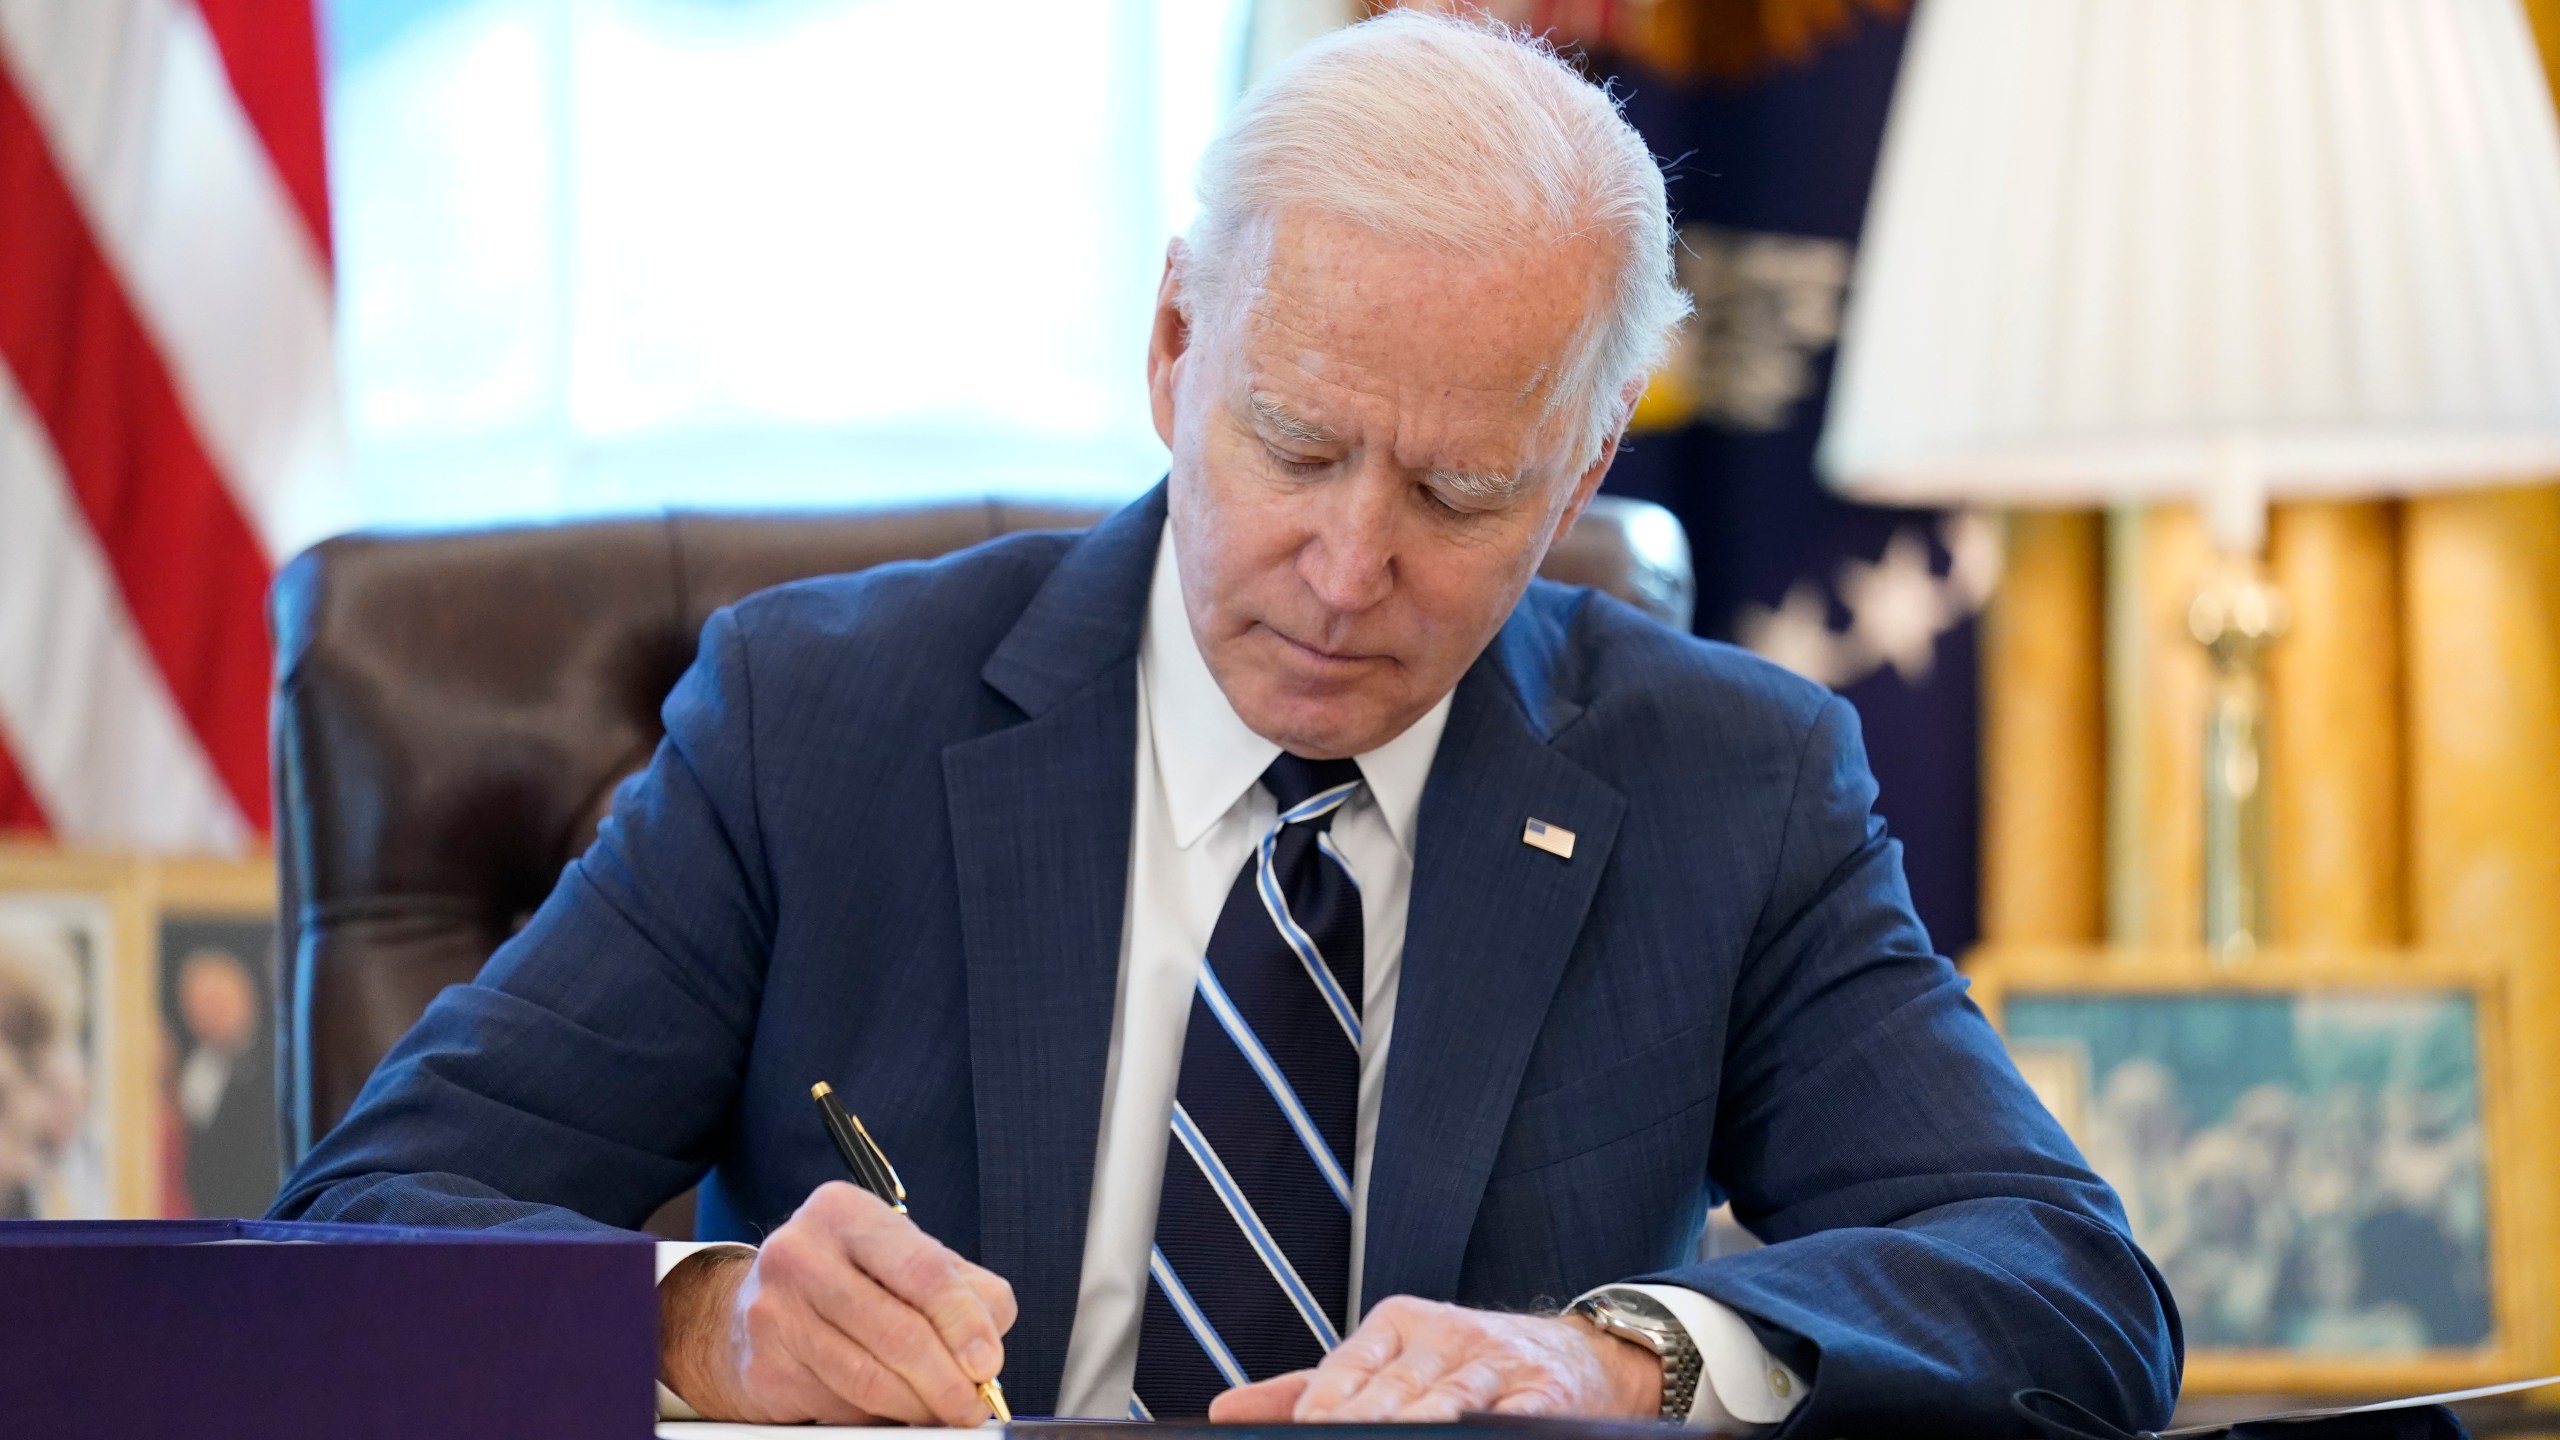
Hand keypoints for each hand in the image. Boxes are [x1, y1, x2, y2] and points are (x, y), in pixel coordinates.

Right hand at [658, 1181, 1017, 1424]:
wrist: (758, 1308)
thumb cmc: (851, 1279)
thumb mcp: (907, 1260)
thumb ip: (963, 1289)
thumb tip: (988, 1345)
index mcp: (845, 1213)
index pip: (924, 1271)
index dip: (965, 1323)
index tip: (988, 1363)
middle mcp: (801, 1254)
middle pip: (899, 1333)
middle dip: (948, 1381)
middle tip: (972, 1406)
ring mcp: (774, 1311)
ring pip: (870, 1379)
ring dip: (918, 1407)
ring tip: (941, 1411)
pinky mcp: (763, 1366)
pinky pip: (838, 1405)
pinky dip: (875, 1416)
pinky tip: (888, 1407)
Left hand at [1208, 1295, 1662, 1422]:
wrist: (1576, 1357)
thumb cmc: (1460, 1363)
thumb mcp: (1387, 1361)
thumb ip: (1309, 1389)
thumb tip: (1224, 1411)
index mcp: (1399, 1323)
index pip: (1348, 1368)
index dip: (1325, 1406)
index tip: (1303, 1433)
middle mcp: (1446, 1335)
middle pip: (1395, 1389)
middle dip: (1365, 1424)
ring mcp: (1497, 1363)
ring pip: (1450, 1400)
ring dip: (1425, 1422)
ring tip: (1395, 1439)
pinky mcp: (1544, 1394)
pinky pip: (1513, 1416)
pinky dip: (1491, 1426)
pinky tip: (1474, 1434)